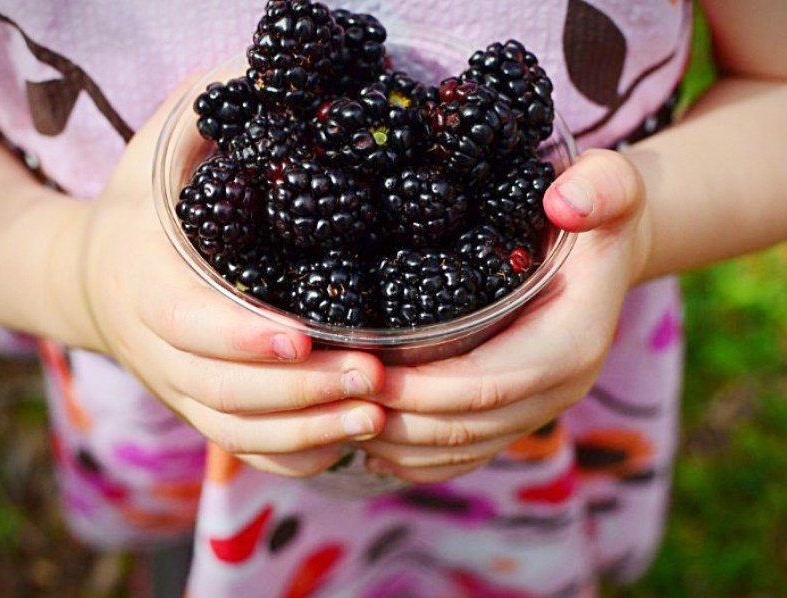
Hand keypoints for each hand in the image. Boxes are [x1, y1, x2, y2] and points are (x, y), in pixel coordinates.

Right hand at [76, 79, 385, 476]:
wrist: (100, 277)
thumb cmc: (146, 208)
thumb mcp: (162, 147)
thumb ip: (210, 111)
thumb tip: (276, 70)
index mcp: (150, 286)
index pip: (188, 324)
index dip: (239, 338)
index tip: (301, 338)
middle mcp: (163, 351)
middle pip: (224, 392)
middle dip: (300, 392)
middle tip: (373, 377)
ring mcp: (184, 390)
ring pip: (239, 432)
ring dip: (308, 430)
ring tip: (375, 414)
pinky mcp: (205, 410)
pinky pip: (248, 451)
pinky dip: (296, 454)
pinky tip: (348, 438)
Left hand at [361, 149, 650, 483]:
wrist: (608, 248)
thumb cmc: (597, 212)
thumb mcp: (610, 185)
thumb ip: (601, 188)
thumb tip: (564, 203)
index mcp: (571, 344)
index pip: (491, 383)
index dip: (428, 388)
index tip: (369, 373)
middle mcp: (558, 389)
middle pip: (469, 426)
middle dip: (400, 419)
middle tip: (337, 396)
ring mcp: (538, 408)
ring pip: (463, 449)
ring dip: (400, 444)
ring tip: (343, 418)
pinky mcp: (518, 413)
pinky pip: (467, 454)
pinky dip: (418, 458)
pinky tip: (373, 445)